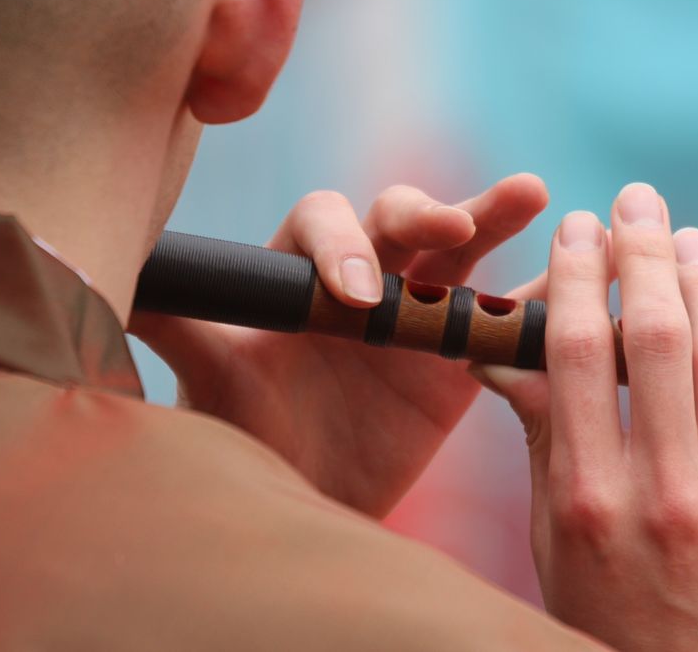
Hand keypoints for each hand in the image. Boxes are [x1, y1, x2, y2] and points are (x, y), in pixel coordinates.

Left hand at [129, 174, 548, 517]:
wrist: (313, 501)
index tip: (353, 300)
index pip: (323, 222)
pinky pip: (505, 315)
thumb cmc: (258, 438)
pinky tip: (576, 283)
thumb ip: (180, 325)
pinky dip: (539, 300)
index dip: (342, 245)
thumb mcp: (212, 382)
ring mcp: (419, 310)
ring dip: (494, 216)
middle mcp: (366, 277)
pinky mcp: (461, 353)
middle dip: (425, 213)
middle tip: (447, 228)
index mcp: (305, 271)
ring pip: (461, 249)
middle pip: (400, 216)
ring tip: (530, 195)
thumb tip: (120, 276)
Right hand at [470, 184, 697, 650]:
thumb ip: (542, 437)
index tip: (579, 227)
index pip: (580, 351)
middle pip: (658, 335)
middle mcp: (662, 488)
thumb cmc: (601, 612)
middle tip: (636, 201)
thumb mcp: (551, 532)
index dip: (581, 274)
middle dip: (643, 251)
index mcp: (587, 494)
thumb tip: (511, 354)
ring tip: (688, 238)